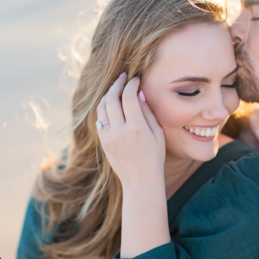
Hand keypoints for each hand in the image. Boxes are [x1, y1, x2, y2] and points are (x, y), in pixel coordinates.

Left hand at [96, 73, 165, 189]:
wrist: (141, 181)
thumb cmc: (154, 157)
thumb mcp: (158, 134)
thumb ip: (147, 112)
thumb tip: (139, 94)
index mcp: (137, 128)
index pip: (129, 97)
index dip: (131, 84)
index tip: (135, 79)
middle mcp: (120, 131)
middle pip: (111, 99)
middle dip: (117, 84)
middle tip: (123, 77)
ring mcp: (109, 137)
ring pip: (102, 108)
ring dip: (108, 95)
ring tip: (115, 89)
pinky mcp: (103, 142)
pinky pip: (100, 119)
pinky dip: (104, 108)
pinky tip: (111, 105)